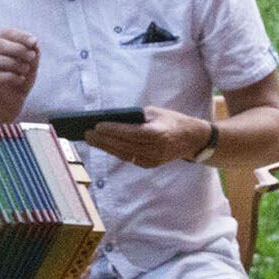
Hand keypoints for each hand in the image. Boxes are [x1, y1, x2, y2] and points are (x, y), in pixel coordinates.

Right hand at [0, 29, 39, 122]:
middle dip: (17, 48)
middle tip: (32, 56)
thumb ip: (33, 54)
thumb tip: (34, 43)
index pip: (5, 33)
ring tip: (26, 69)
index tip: (34, 42)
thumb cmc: (21, 79)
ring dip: (13, 63)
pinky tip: (21, 79)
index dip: (20, 35)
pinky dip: (9, 77)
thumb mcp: (31, 66)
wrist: (12, 103)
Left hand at [83, 105, 210, 167]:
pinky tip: (104, 145)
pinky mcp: (150, 165)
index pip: (131, 133)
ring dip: (106, 147)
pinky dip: (115, 151)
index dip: (113, 130)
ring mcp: (153, 159)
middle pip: (124, 145)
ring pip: (124, 154)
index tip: (97, 125)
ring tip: (91, 139)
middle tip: (87, 133)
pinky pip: (129, 158)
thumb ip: (136, 117)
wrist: (192, 138)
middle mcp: (156, 149)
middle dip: (104, 139)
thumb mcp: (155, 112)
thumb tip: (112, 121)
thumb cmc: (171, 120)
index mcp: (158, 134)